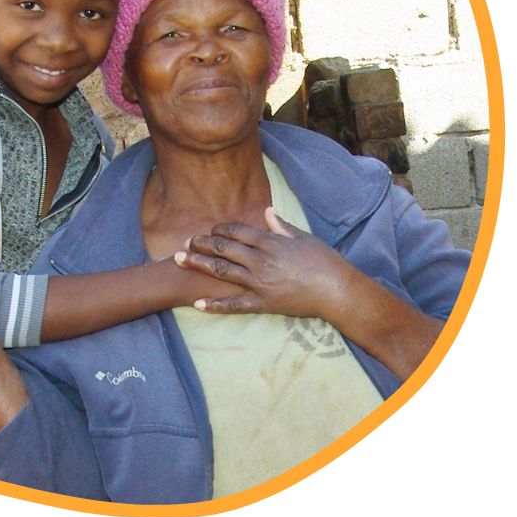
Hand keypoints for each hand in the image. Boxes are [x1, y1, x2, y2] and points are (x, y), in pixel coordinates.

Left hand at [174, 207, 351, 320]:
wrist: (336, 290)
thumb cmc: (324, 261)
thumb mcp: (303, 237)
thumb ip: (281, 225)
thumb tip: (267, 210)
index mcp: (270, 242)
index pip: (238, 231)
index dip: (221, 229)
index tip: (211, 229)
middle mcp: (260, 260)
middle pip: (224, 248)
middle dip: (202, 243)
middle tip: (185, 242)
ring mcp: (259, 282)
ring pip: (222, 271)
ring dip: (199, 264)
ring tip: (180, 260)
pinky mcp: (263, 303)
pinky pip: (234, 305)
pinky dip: (215, 305)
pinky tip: (197, 303)